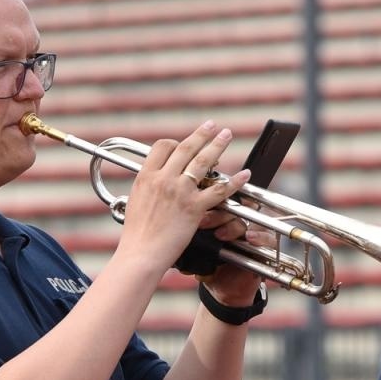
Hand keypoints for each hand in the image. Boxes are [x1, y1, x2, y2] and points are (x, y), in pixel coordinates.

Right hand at [117, 121, 249, 276]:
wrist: (140, 254)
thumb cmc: (137, 234)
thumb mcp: (136, 201)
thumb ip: (148, 185)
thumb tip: (156, 178)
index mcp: (146, 176)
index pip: (163, 147)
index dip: (176, 142)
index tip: (185, 144)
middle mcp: (163, 179)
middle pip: (186, 148)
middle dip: (202, 134)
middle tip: (212, 125)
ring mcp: (180, 192)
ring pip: (203, 161)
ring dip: (218, 145)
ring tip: (226, 135)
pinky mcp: (194, 208)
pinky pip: (219, 191)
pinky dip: (234, 182)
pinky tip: (244, 175)